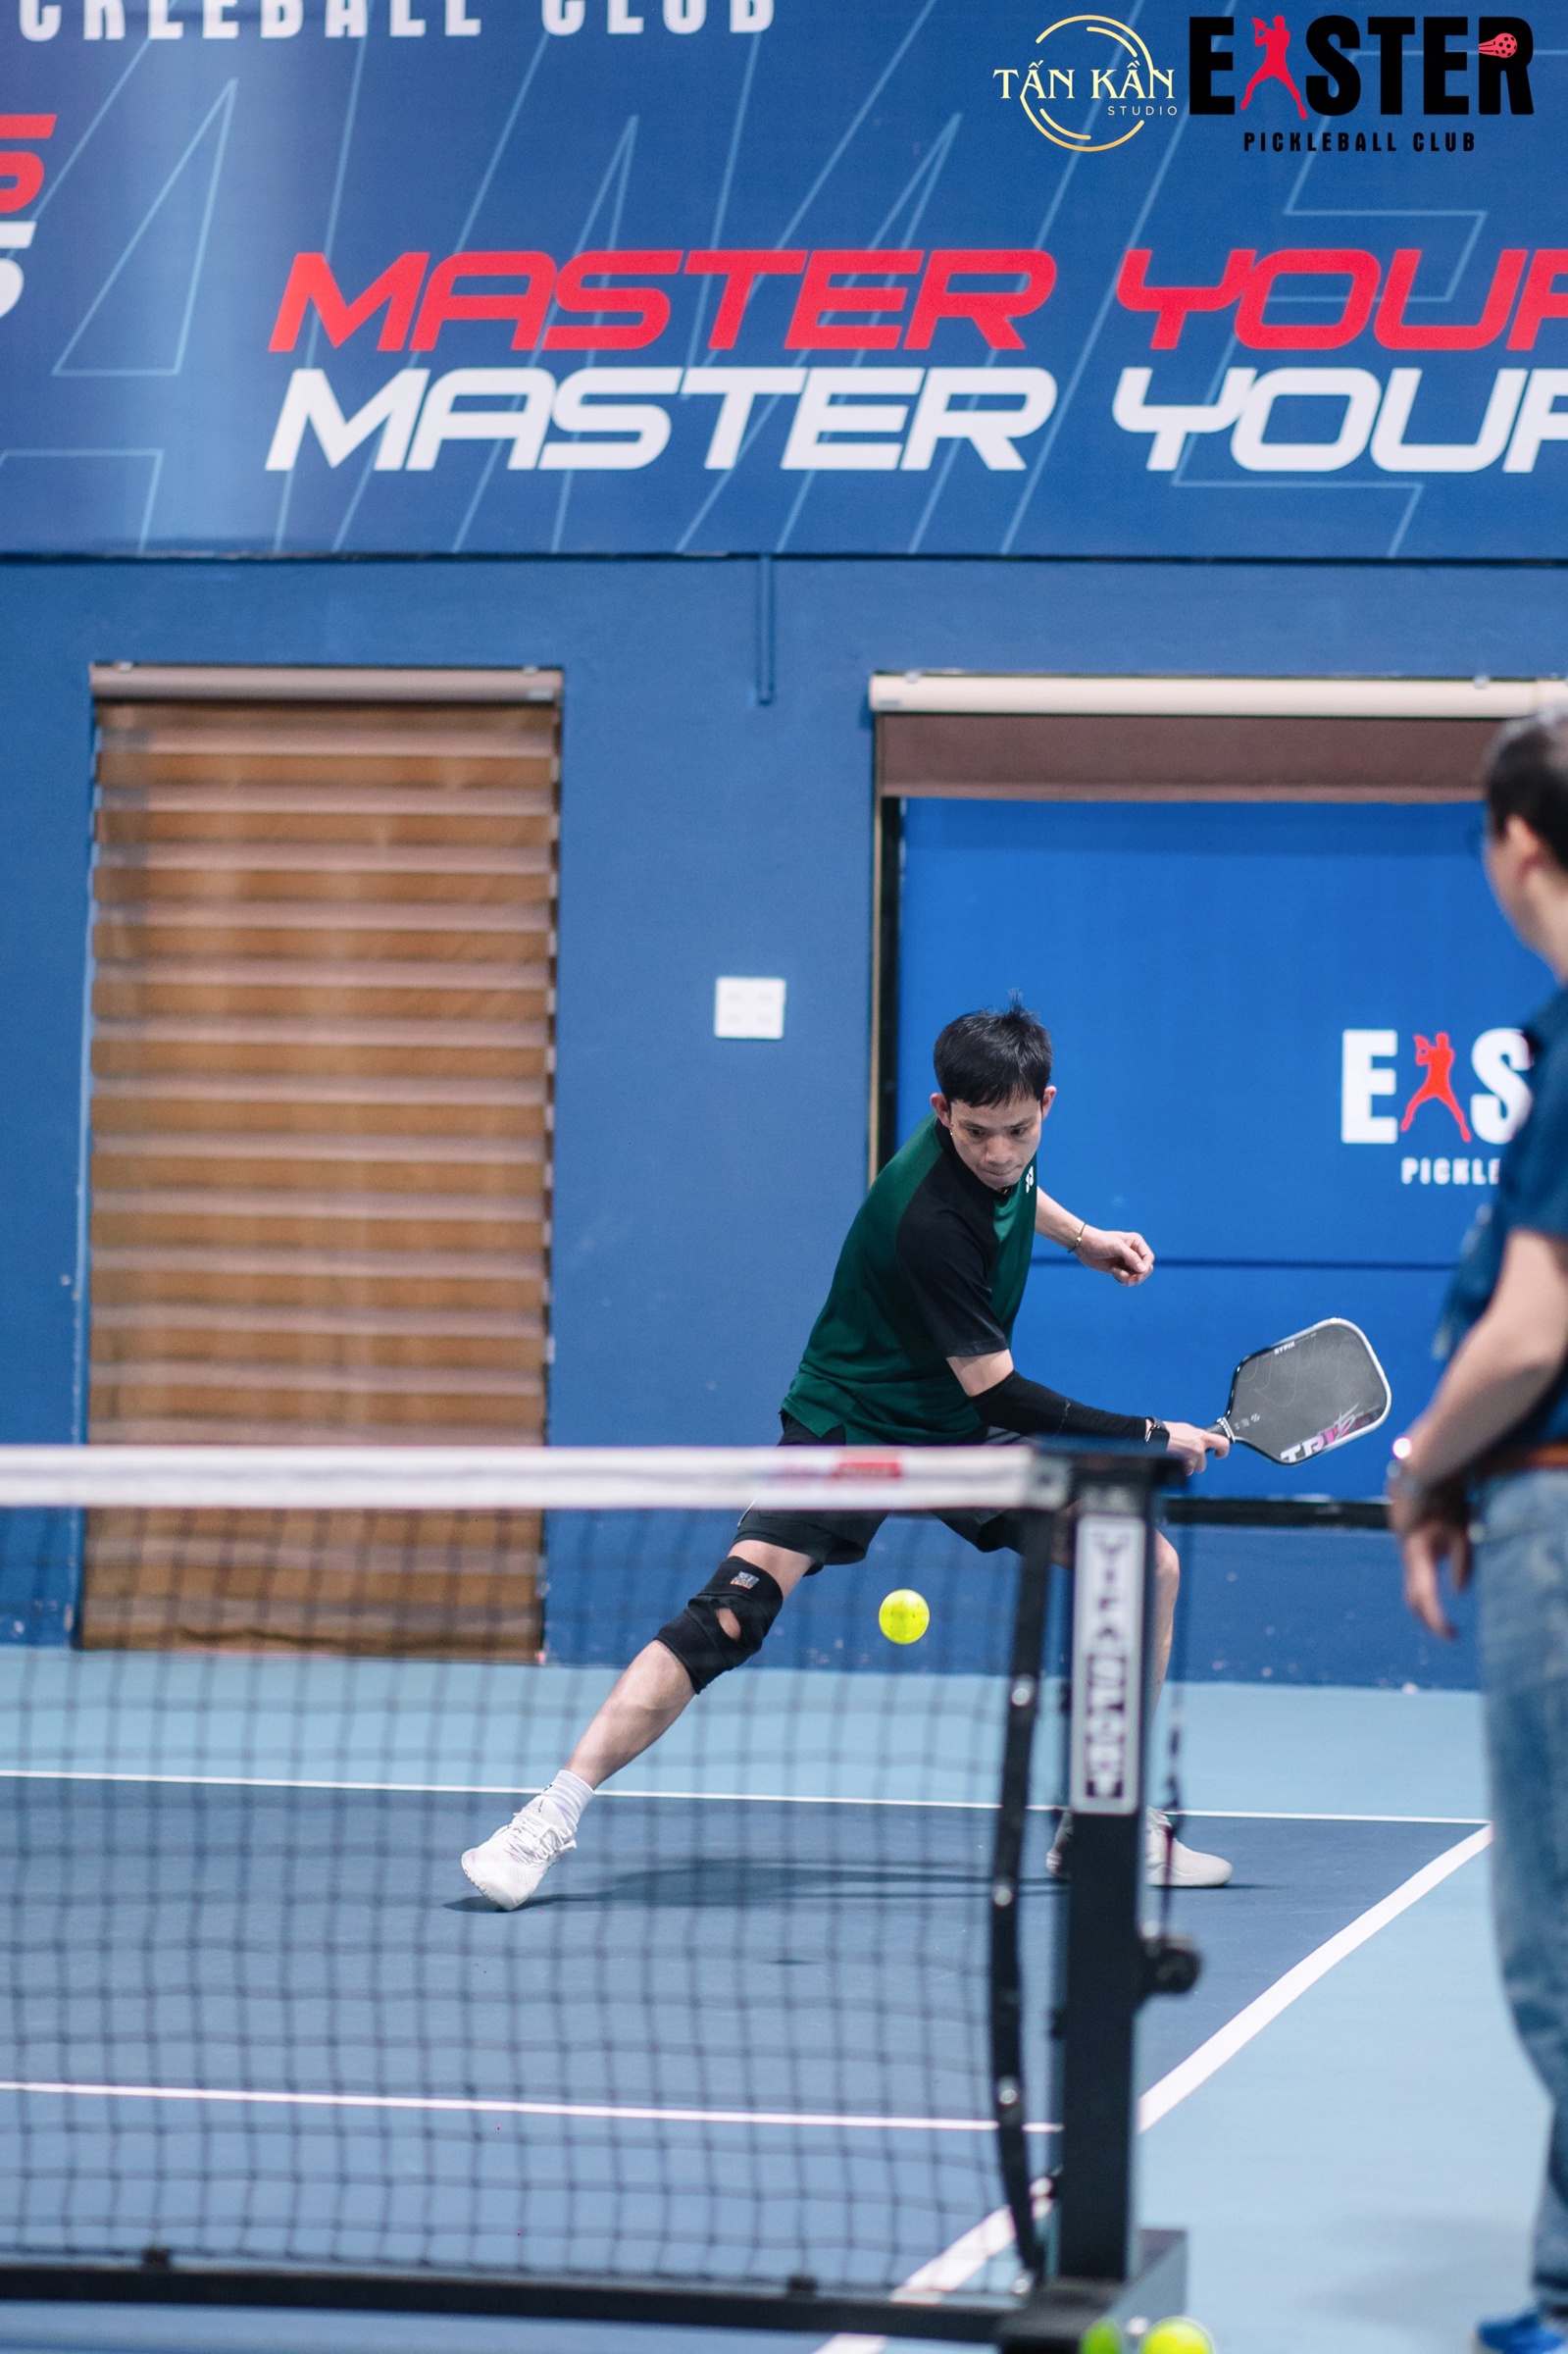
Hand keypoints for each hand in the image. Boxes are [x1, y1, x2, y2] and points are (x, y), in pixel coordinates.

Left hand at [1077, 1226, 1153, 1286]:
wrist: (1083, 1245)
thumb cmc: (1099, 1241)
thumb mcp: (1116, 1247)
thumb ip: (1131, 1257)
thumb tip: (1143, 1269)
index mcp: (1136, 1242)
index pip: (1149, 1258)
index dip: (1145, 1267)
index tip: (1136, 1272)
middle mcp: (1134, 1252)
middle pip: (1145, 1269)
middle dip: (1137, 1276)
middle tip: (1127, 1278)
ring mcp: (1127, 1261)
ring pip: (1137, 1276)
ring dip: (1128, 1278)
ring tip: (1116, 1272)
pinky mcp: (1120, 1269)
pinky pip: (1127, 1279)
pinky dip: (1122, 1279)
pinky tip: (1112, 1271)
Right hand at [1161, 1420, 1228, 1475]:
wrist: (1154, 1435)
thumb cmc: (1167, 1430)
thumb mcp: (1186, 1429)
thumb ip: (1196, 1437)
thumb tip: (1201, 1442)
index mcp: (1201, 1436)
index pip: (1223, 1443)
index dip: (1223, 1451)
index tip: (1219, 1454)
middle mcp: (1198, 1447)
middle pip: (1204, 1464)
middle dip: (1197, 1463)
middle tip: (1188, 1457)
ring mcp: (1191, 1457)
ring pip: (1194, 1469)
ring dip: (1188, 1466)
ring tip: (1178, 1457)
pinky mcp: (1182, 1465)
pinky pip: (1184, 1472)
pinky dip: (1180, 1469)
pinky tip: (1174, 1460)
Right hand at [1399, 1508, 1471, 1640]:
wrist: (1419, 1501)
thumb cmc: (1443, 1516)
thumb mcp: (1459, 1535)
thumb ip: (1461, 1562)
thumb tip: (1458, 1592)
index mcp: (1418, 1559)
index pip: (1425, 1597)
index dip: (1436, 1618)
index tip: (1451, 1634)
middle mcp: (1410, 1566)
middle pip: (1414, 1603)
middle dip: (1431, 1623)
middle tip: (1453, 1636)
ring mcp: (1410, 1567)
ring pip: (1414, 1599)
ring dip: (1428, 1616)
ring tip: (1449, 1630)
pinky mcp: (1414, 1568)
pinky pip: (1418, 1592)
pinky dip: (1428, 1606)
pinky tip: (1440, 1615)